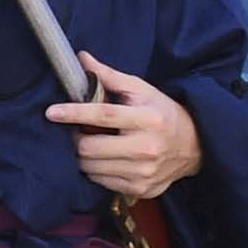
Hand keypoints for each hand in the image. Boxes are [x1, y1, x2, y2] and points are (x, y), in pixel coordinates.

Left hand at [46, 53, 201, 199]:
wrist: (195, 146)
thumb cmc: (162, 114)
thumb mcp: (142, 91)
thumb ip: (110, 77)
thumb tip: (82, 58)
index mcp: (148, 119)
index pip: (104, 116)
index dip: (74, 113)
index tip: (51, 112)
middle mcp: (146, 148)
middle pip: (89, 147)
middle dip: (77, 139)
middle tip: (79, 132)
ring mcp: (144, 172)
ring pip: (90, 167)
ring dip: (84, 156)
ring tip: (94, 144)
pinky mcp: (140, 189)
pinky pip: (100, 182)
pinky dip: (96, 170)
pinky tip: (106, 160)